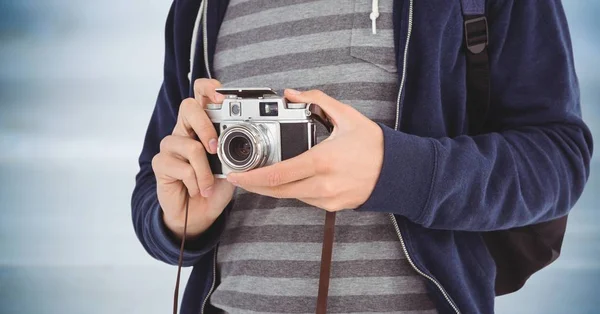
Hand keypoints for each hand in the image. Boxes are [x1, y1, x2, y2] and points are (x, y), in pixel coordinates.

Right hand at [152, 79, 235, 237]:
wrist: (199, 214)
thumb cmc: (216, 186)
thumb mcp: (233, 167)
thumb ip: (238, 150)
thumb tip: (251, 140)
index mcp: (202, 125)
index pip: (200, 94)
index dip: (209, 88)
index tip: (222, 96)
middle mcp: (184, 130)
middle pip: (188, 107)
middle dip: (205, 126)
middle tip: (215, 147)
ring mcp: (171, 146)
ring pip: (191, 146)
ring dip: (206, 172)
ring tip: (209, 185)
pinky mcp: (161, 163)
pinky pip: (183, 168)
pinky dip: (196, 183)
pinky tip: (197, 190)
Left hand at [226, 89, 383, 211]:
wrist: (399, 171)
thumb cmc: (375, 145)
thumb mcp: (347, 116)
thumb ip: (316, 101)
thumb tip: (292, 94)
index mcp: (322, 161)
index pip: (278, 174)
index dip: (252, 178)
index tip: (236, 175)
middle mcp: (322, 184)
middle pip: (277, 190)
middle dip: (254, 185)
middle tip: (238, 178)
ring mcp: (327, 198)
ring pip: (290, 196)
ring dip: (272, 187)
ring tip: (259, 175)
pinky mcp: (333, 206)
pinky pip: (305, 199)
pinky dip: (292, 189)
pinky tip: (288, 179)